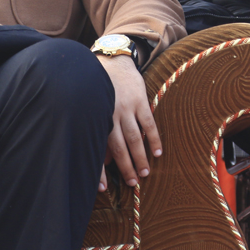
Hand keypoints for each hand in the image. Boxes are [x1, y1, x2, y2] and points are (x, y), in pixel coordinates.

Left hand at [96, 54, 159, 190]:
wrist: (113, 60)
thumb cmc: (98, 86)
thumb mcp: (92, 106)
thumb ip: (97, 130)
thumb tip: (104, 158)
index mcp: (96, 119)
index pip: (97, 150)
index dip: (100, 171)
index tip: (103, 188)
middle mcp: (110, 115)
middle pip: (119, 148)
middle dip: (126, 167)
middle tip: (133, 183)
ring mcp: (126, 108)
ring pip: (134, 138)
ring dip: (140, 157)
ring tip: (145, 173)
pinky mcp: (140, 101)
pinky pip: (148, 123)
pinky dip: (153, 139)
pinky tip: (158, 152)